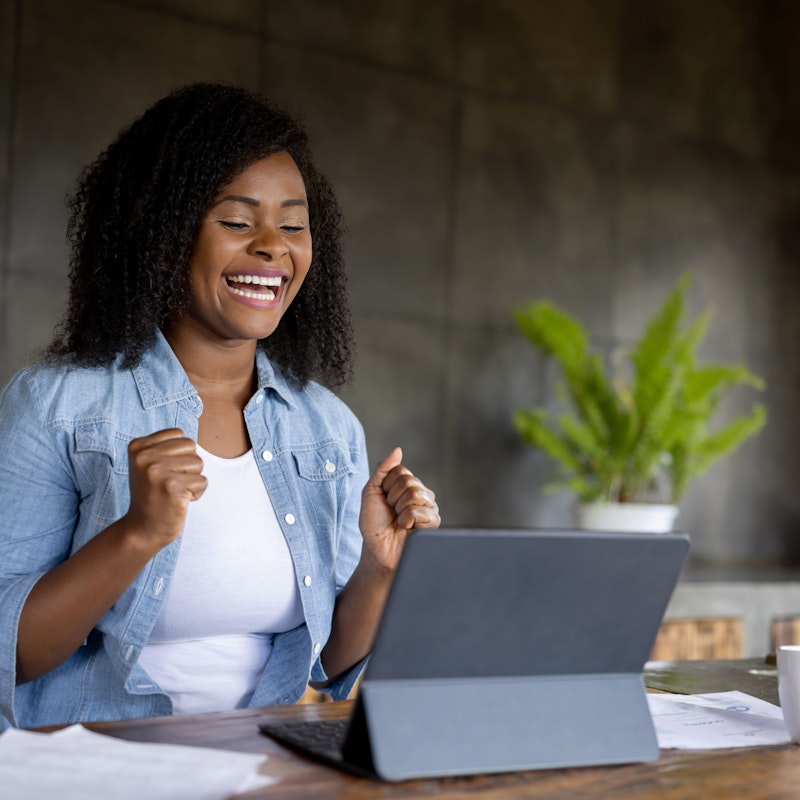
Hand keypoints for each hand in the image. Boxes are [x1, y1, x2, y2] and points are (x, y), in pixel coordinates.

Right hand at [123, 429, 206, 551]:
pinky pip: (203, 482)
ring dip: (192, 480)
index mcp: (137, 445)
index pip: (180, 435)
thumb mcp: (151, 463)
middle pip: (191, 447)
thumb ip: (167, 445)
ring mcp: (156, 471)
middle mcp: (144, 456)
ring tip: (173, 492)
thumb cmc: (154, 493)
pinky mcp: (172, 487)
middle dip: (188, 466)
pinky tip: (178, 502)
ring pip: (199, 464)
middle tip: (170, 484)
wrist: (142, 529)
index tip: (162, 472)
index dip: (179, 455)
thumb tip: (193, 423)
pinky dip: (196, 494)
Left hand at [358, 447, 439, 572]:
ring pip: (415, 494)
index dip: (386, 486)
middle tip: (391, 512)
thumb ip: (383, 469)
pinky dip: (406, 521)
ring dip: (399, 510)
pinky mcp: (433, 522)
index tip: (383, 500)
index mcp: (407, 484)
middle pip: (408, 481)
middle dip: (392, 498)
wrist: (376, 549)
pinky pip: (418, 511)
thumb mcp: (371, 492)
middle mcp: (420, 492)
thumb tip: (398, 450)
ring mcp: (429, 506)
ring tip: (399, 521)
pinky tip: (407, 529)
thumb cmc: (373, 523)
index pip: (401, 470)